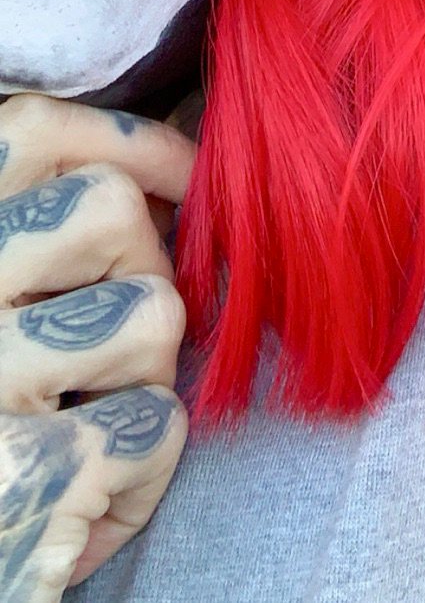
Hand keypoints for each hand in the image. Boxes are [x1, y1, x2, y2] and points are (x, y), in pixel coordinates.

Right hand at [0, 95, 194, 600]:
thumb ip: (41, 235)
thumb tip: (172, 158)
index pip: (31, 132)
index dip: (128, 140)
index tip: (184, 175)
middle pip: (108, 208)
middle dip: (145, 269)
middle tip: (111, 349)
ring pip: (151, 308)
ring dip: (147, 375)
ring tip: (88, 429)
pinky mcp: (24, 476)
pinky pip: (156, 422)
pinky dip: (144, 472)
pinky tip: (86, 508)